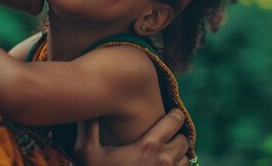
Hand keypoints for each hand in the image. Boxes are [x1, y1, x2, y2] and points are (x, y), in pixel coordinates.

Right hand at [74, 109, 189, 165]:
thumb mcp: (87, 152)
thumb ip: (88, 128)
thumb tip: (87, 109)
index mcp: (149, 146)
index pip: (176, 120)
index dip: (174, 115)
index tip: (168, 116)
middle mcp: (164, 160)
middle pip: (183, 140)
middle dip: (174, 137)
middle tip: (161, 138)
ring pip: (185, 159)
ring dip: (176, 156)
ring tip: (160, 156)